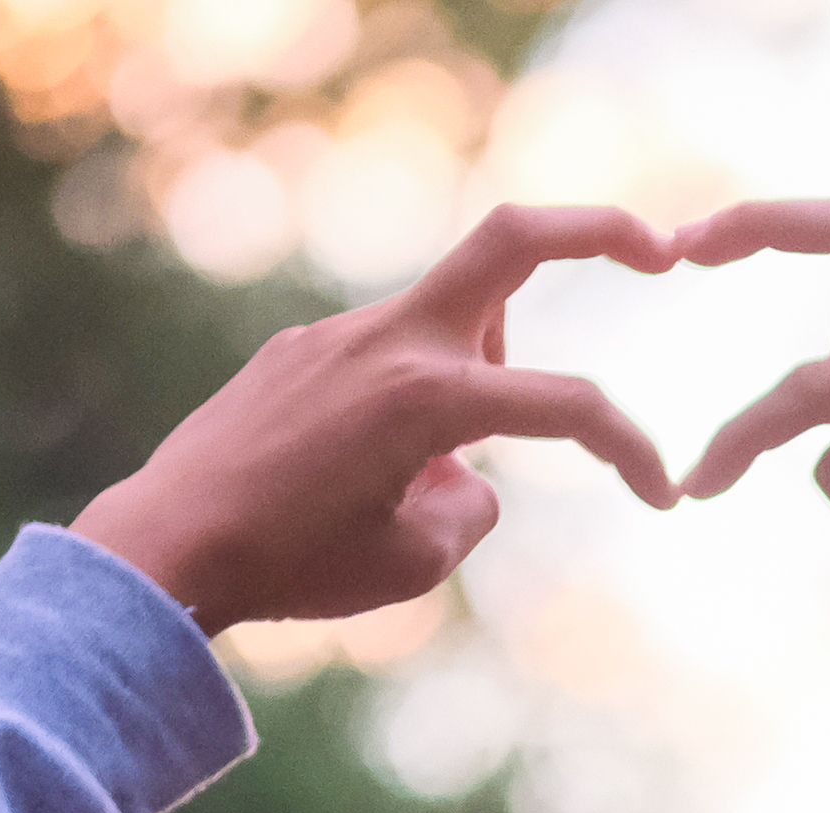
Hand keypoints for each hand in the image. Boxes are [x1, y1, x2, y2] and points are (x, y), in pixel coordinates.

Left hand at [74, 204, 684, 630]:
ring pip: (451, 318)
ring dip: (483, 368)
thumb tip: (466, 478)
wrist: (168, 544)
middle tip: (659, 249)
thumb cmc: (293, 564)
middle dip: (596, 230)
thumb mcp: (414, 559)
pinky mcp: (302, 349)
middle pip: (512, 240)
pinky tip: (365, 468)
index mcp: (431, 396)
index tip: (661, 495)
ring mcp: (340, 334)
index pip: (567, 403)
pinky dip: (414, 397)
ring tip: (438, 465)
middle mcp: (390, 342)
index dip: (632, 446)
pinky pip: (387, 354)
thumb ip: (470, 507)